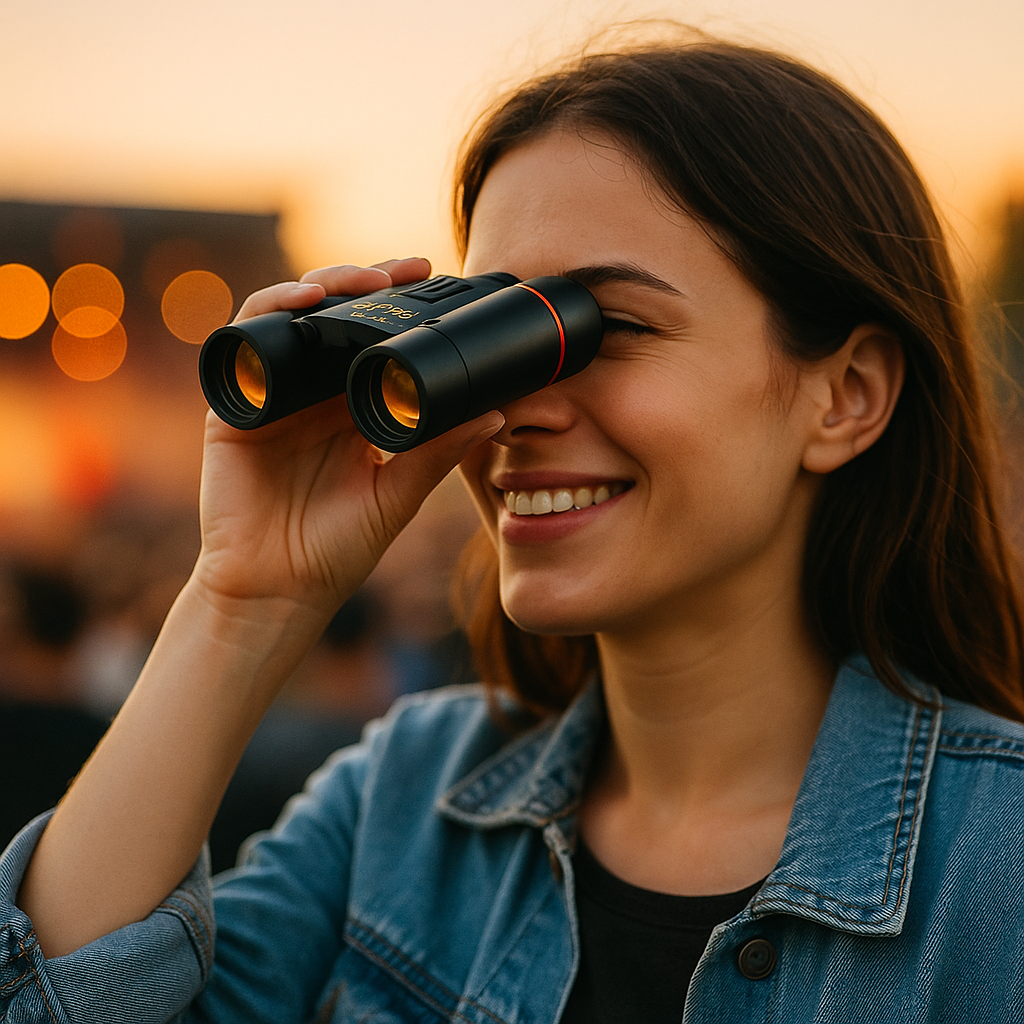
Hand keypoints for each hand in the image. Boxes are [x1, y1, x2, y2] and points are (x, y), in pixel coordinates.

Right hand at [192, 258, 501, 620]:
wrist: (277, 590)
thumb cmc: (337, 550)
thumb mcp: (398, 495)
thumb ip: (438, 452)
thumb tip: (497, 414)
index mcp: (353, 412)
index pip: (378, 342)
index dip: (403, 309)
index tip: (440, 282)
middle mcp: (314, 396)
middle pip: (339, 318)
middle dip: (371, 285)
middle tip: (412, 268)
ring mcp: (274, 396)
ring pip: (295, 317)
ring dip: (327, 286)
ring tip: (366, 282)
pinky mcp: (234, 405)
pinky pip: (245, 342)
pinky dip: (270, 312)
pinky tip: (302, 302)